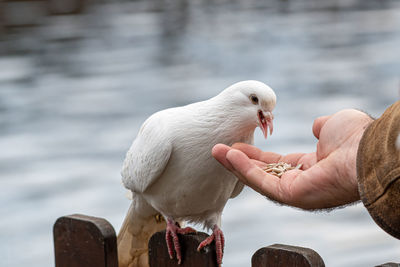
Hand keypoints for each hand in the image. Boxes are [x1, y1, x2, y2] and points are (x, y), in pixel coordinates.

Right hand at [213, 109, 373, 209]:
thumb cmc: (356, 137)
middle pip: (262, 173)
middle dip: (239, 161)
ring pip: (258, 179)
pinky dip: (244, 169)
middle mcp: (301, 182)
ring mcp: (295, 192)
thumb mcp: (333, 125)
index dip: (256, 155)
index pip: (276, 163)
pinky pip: (262, 182)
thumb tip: (315, 126)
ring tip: (216, 150)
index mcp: (311, 167)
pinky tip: (229, 155)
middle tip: (218, 148)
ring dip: (235, 165)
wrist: (368, 149)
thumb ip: (320, 128)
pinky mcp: (291, 196)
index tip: (237, 145)